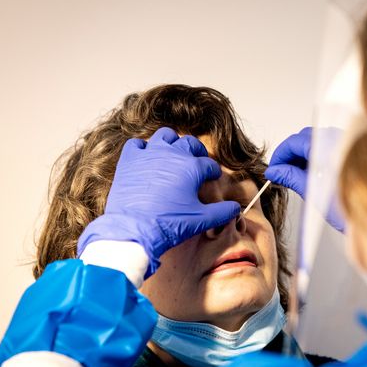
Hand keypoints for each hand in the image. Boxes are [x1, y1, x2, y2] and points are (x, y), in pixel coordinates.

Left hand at [77, 127, 239, 274]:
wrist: (135, 230)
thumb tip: (235, 208)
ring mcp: (149, 154)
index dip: (213, 171)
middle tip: (198, 161)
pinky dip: (144, 148)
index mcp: (192, 167)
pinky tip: (147, 158)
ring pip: (165, 136)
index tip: (213, 176)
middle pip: (190, 144)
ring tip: (174, 154)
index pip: (209, 164)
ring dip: (173, 143)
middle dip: (197, 151)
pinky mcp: (130, 160)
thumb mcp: (202, 220)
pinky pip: (137, 144)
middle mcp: (172, 154)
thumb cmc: (170, 224)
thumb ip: (223, 212)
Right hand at [265, 127, 345, 231]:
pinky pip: (330, 146)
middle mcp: (340, 140)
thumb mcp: (313, 193)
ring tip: (297, 175)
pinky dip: (318, 156)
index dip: (280, 155)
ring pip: (318, 140)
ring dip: (304, 154)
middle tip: (282, 172)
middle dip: (291, 153)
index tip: (274, 169)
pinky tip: (314, 173)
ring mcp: (349, 144)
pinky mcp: (354, 151)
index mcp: (328, 147)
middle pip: (305, 137)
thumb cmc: (350, 209)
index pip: (294, 142)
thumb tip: (276, 171)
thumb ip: (291, 177)